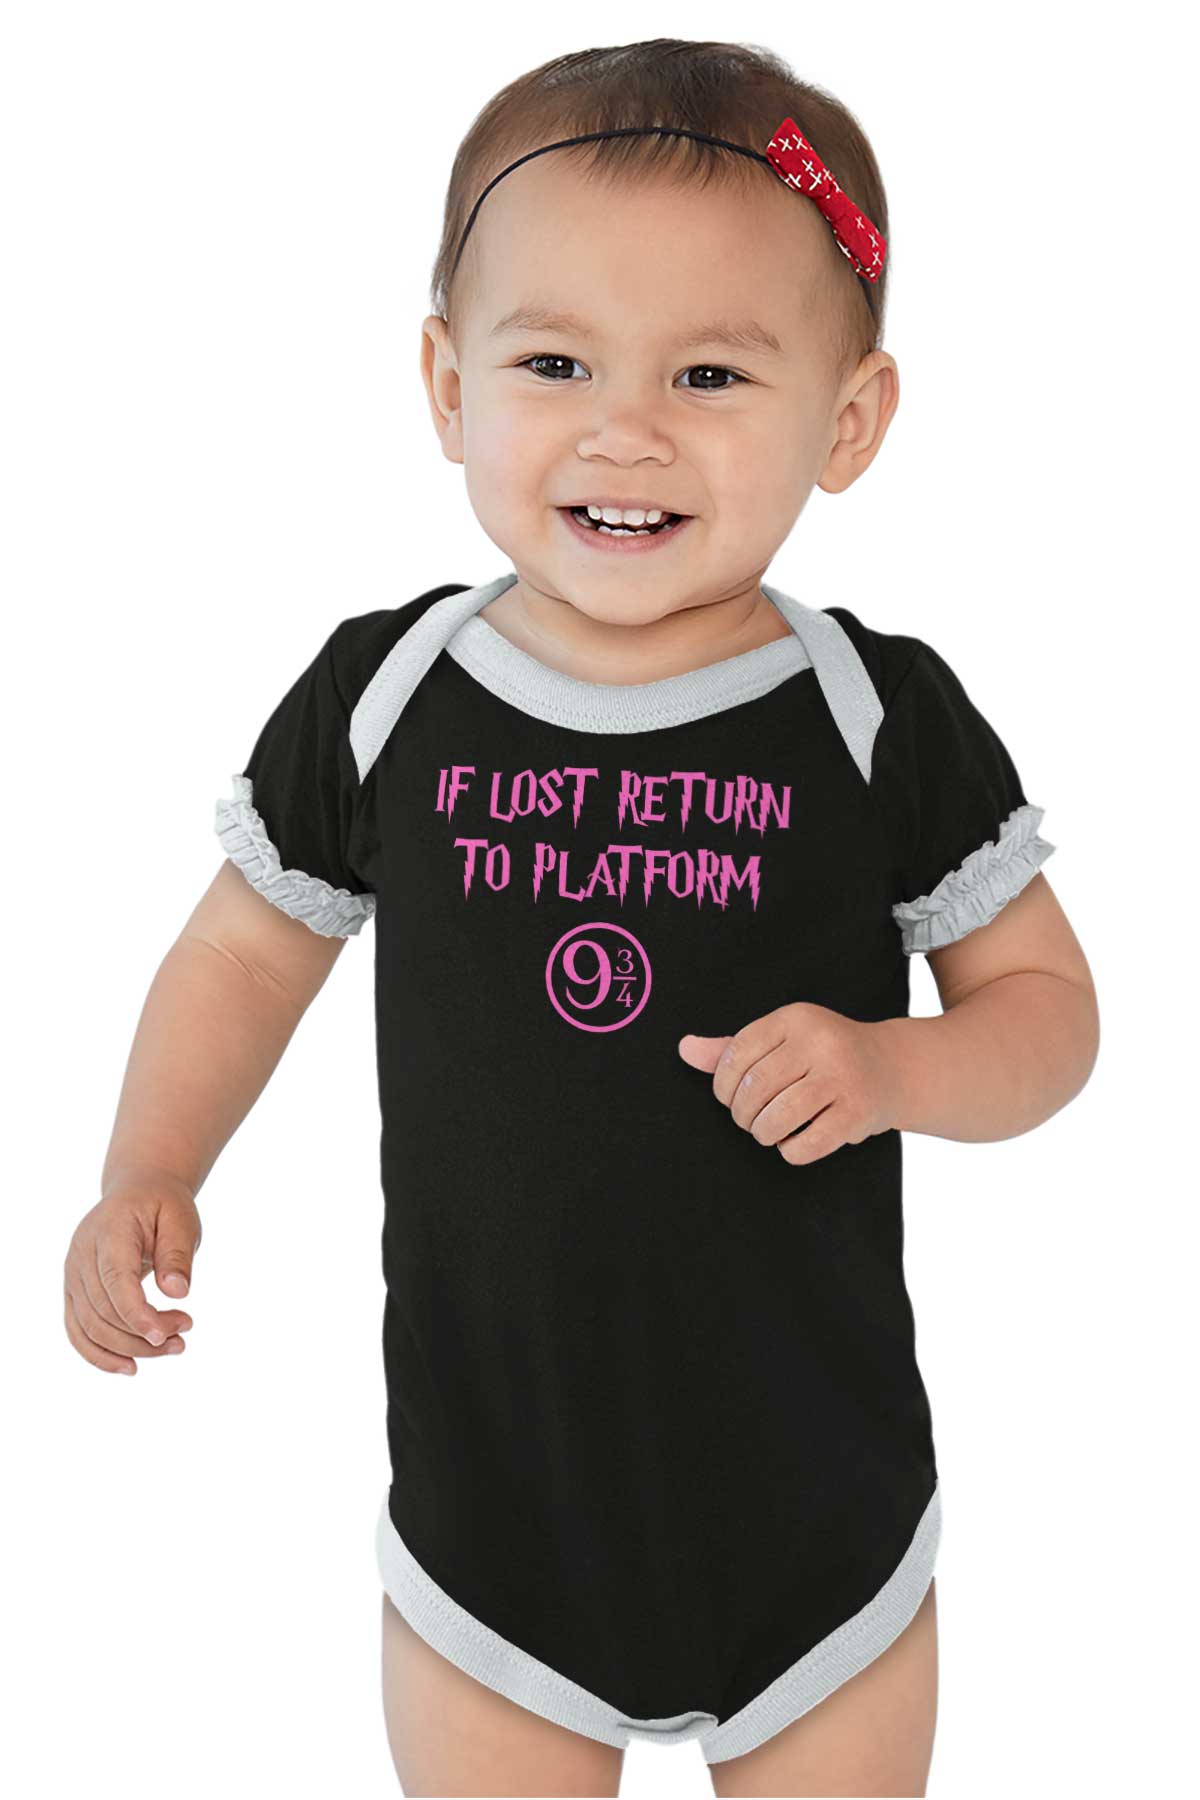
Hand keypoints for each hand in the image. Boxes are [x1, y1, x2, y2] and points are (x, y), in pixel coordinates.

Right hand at [64, 1172, 199, 1374]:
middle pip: (104, 1310)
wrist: (136, 1192)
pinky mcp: (74, 1292)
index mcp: (108, 1231)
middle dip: (144, 1333)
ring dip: (130, 1348)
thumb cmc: (162, 1205)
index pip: (115, 1281)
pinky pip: (78, 1331)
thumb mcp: (181, 1218)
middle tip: (185, 1333)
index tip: (165, 1335)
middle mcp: (81, 1255)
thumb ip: (177, 1253)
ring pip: (90, 1327)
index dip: (136, 1313)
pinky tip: (130, 1366)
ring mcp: (72, 1275)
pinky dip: (99, 1355)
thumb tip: (177, 1291)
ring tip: (174, 1348)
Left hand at [677, 1002, 904, 1164]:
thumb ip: (732, 1048)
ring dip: (762, 1133)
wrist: (890, 1068)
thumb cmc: (822, 1056)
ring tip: (768, 1130)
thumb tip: (685, 1049)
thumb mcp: (781, 1041)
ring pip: (776, 1119)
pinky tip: (794, 1141)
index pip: (737, 1052)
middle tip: (748, 1119)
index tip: (729, 1095)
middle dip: (741, 1113)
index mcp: (796, 1019)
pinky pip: (805, 1145)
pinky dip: (790, 1151)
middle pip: (754, 1088)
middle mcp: (820, 1043)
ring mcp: (841, 1078)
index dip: (722, 1083)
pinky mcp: (857, 1113)